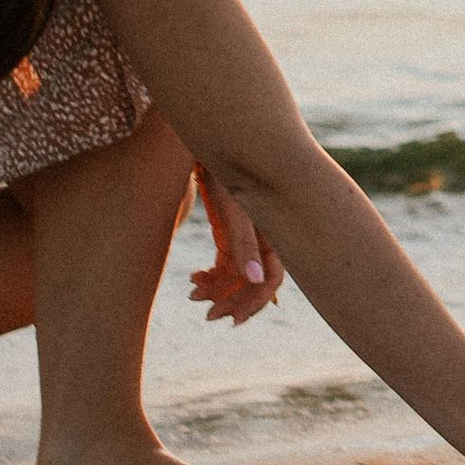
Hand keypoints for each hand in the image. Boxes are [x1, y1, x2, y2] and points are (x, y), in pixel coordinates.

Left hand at [187, 171, 286, 325]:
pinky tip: (194, 277)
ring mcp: (243, 234)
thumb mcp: (234, 207)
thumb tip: (256, 280)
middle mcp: (260, 237)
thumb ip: (245, 243)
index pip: (271, 279)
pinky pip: (224, 263)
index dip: (255, 302)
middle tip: (208, 316)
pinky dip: (210, 275)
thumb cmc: (221, 170)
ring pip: (235, 275)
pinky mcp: (227, 230)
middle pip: (252, 281)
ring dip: (217, 290)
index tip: (233, 320)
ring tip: (192, 294)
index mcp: (270, 233)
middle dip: (233, 301)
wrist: (201, 143)